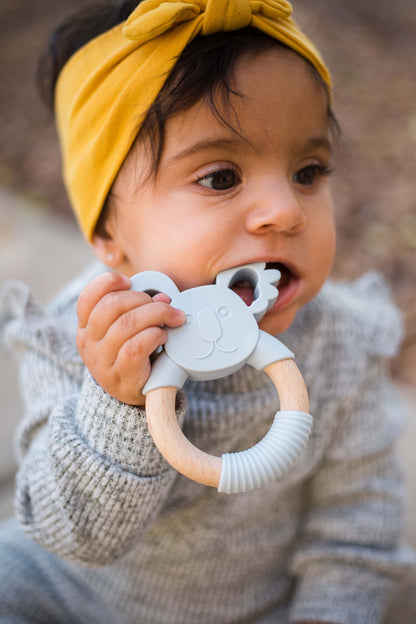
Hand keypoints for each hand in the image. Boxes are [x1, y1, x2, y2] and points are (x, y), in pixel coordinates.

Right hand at [76, 272, 184, 404]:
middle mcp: (89, 343)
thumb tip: (162, 297)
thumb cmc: (133, 355)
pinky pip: (136, 347)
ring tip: (169, 319)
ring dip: (155, 314)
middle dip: (142, 298)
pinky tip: (162, 336)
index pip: (87, 298)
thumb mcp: (127, 330)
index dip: (107, 283)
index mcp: (86, 328)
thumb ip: (139, 309)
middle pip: (111, 306)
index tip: (128, 281)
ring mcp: (103, 361)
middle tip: (164, 304)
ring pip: (126, 324)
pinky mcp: (122, 375)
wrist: (136, 394)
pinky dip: (154, 335)